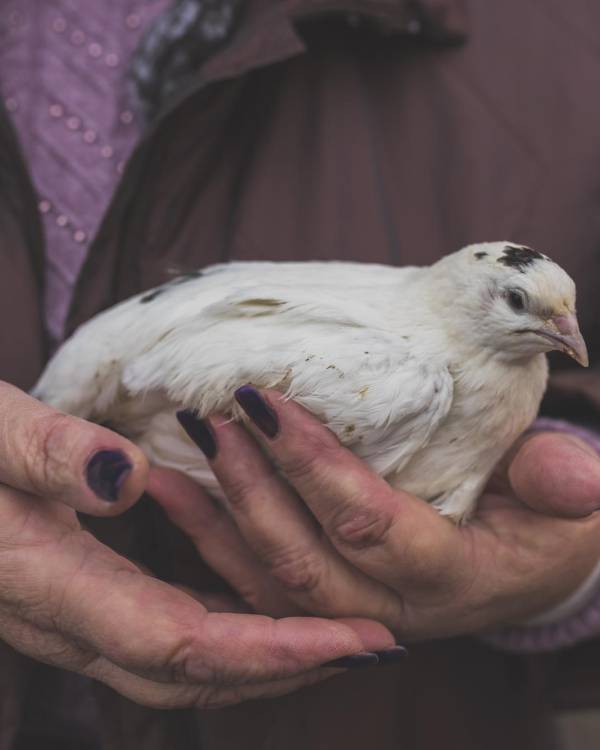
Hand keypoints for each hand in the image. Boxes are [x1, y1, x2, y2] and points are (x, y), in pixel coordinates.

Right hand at [0, 382, 395, 707]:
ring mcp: (68, 614)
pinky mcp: (73, 596)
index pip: (182, 642)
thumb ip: (48, 455)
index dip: (273, 649)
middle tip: (369, 647)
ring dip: (262, 656)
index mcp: (50, 580)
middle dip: (287, 666)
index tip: (354, 639)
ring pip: (179, 664)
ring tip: (332, 636)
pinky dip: (222, 631)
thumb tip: (127, 478)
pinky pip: (160, 632)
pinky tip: (254, 605)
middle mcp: (65, 617)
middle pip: (192, 674)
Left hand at [157, 387, 599, 639]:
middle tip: (215, 414)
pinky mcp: (325, 600)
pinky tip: (173, 489)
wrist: (524, 559)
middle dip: (253, 486)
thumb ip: (564, 485)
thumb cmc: (545, 519)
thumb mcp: (570, 503)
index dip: (315, 468)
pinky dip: (209, 537)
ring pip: (267, 580)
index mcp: (450, 577)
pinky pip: (254, 583)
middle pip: (303, 561)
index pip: (371, 528)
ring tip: (182, 442)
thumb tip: (576, 476)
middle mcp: (389, 608)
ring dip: (217, 512)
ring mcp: (351, 611)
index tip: (266, 402)